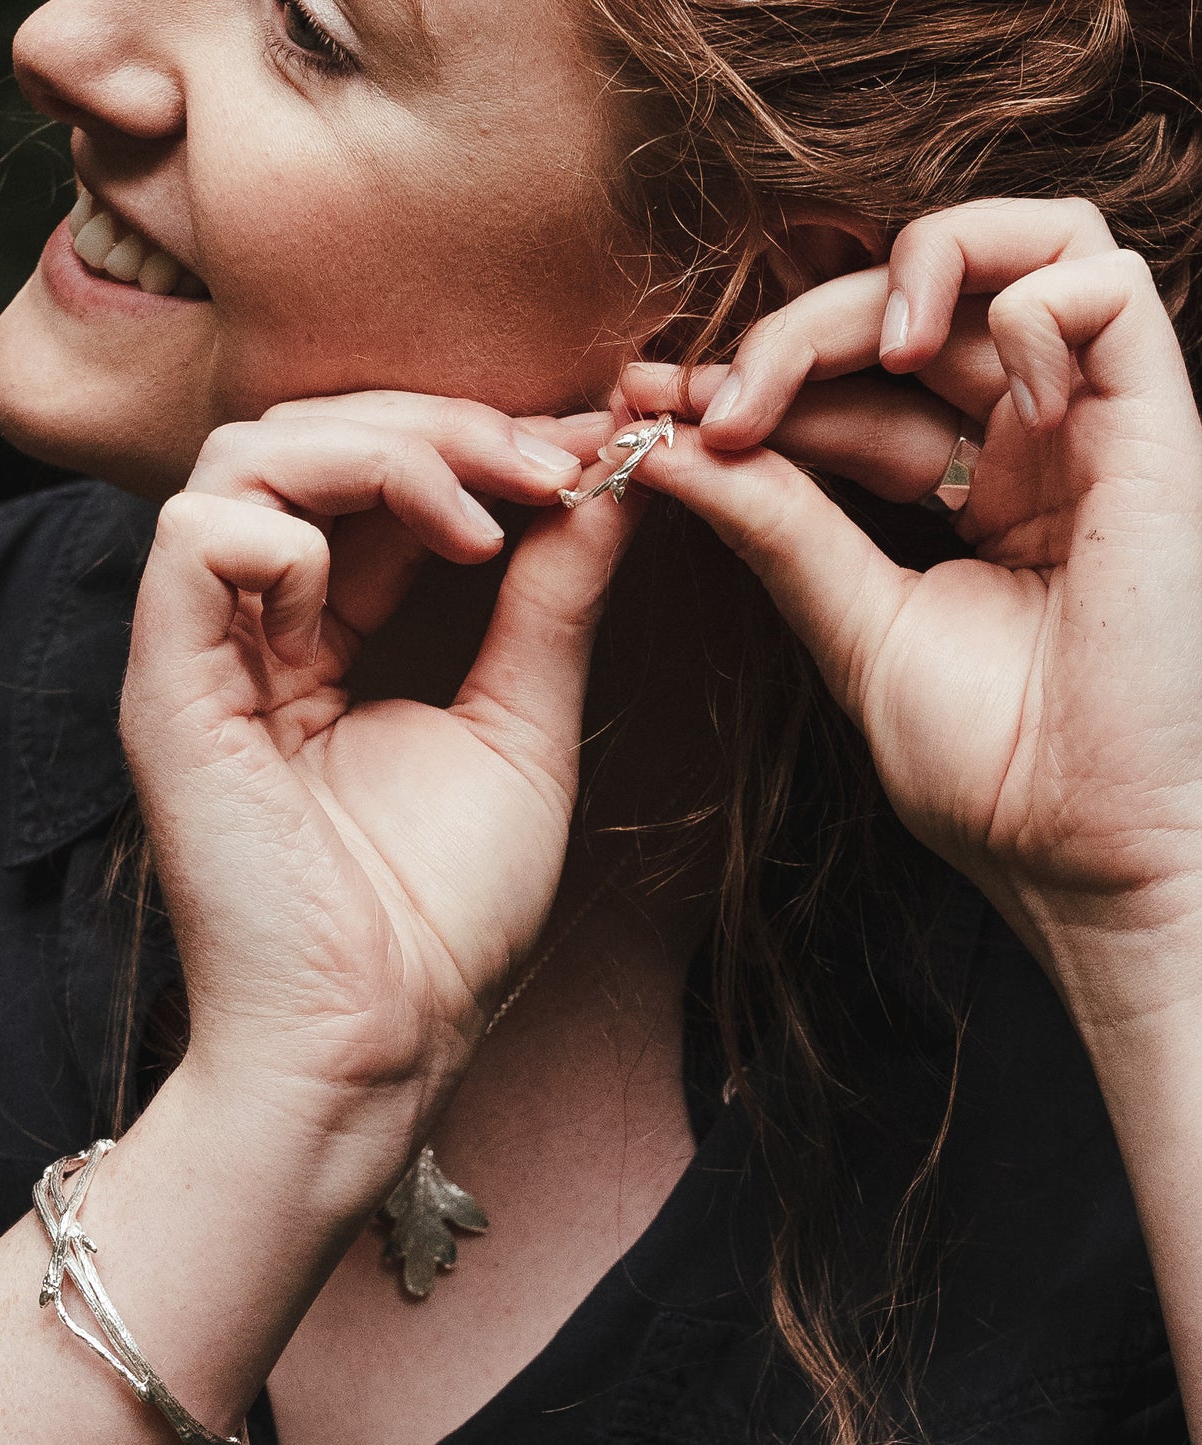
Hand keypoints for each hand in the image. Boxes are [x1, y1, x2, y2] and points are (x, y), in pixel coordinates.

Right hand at [119, 391, 637, 1114]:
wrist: (377, 1037)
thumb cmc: (442, 908)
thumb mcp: (519, 724)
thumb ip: (549, 602)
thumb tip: (605, 487)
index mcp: (318, 637)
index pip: (367, 478)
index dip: (467, 442)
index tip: (580, 454)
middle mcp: (249, 630)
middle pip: (305, 439)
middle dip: (434, 427)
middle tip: (545, 464)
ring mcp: (201, 655)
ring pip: (244, 460)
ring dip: (374, 455)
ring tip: (475, 518)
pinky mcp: (167, 692)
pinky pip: (191, 541)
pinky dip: (284, 532)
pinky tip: (348, 594)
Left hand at [620, 198, 1201, 1031]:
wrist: (1073, 848)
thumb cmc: (978, 758)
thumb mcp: (849, 619)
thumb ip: (776, 524)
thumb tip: (664, 443)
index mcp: (964, 485)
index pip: (852, 384)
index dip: (756, 377)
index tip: (653, 406)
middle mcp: (1029, 443)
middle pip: (918, 303)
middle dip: (799, 332)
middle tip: (713, 400)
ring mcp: (1093, 431)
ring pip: (1025, 249)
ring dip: (915, 268)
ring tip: (855, 354)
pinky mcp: (1160, 434)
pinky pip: (1108, 289)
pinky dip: (1022, 303)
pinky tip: (961, 391)